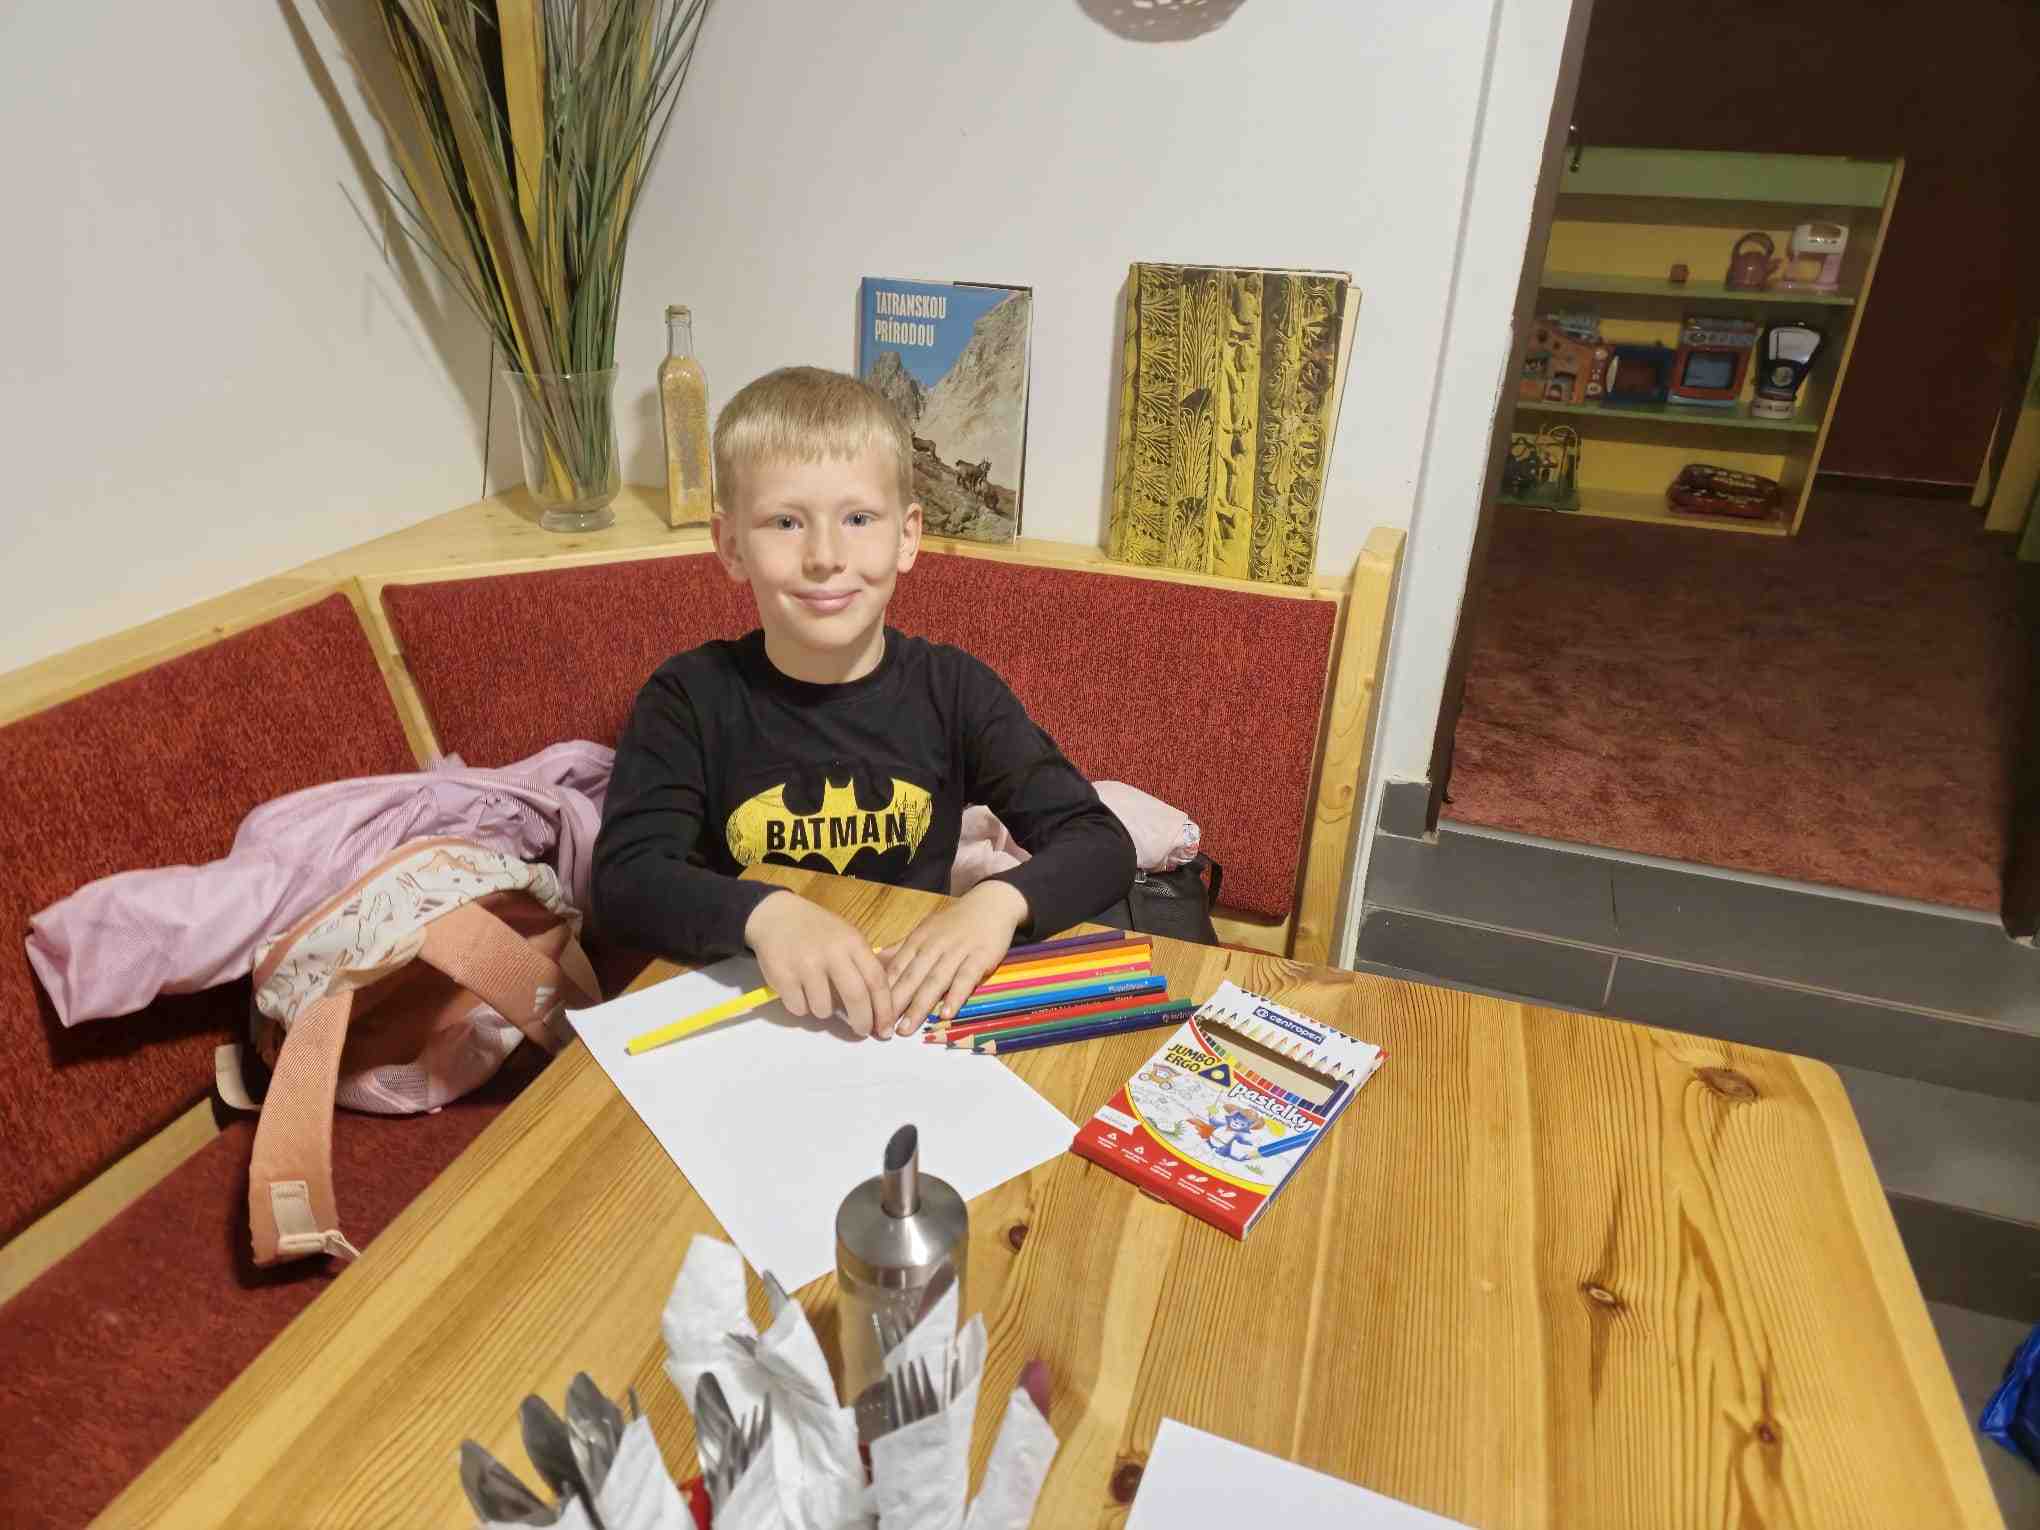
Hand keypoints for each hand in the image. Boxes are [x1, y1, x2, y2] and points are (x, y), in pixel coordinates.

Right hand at [744, 891, 895, 1039]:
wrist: (776, 915)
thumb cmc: (818, 931)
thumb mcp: (846, 937)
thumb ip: (863, 965)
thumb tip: (879, 1007)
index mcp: (852, 942)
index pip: (877, 980)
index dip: (884, 1009)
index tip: (886, 1028)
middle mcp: (831, 952)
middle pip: (856, 997)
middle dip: (862, 1021)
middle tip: (861, 1031)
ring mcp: (805, 964)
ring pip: (824, 1009)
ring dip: (824, 1010)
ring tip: (818, 995)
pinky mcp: (782, 976)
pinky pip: (799, 1008)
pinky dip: (802, 1006)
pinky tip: (799, 990)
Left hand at [878, 880, 1029, 1038]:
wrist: (991, 903)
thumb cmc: (955, 921)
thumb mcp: (925, 930)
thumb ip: (902, 949)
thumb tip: (874, 962)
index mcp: (918, 940)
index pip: (896, 968)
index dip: (881, 991)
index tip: (869, 1011)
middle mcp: (934, 946)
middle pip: (911, 977)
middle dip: (895, 1003)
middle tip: (882, 1028)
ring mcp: (958, 951)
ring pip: (935, 980)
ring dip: (920, 1006)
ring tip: (907, 1027)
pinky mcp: (980, 956)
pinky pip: (966, 978)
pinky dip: (956, 996)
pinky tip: (946, 1013)